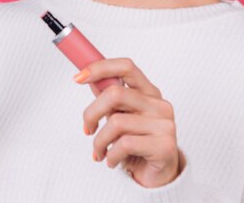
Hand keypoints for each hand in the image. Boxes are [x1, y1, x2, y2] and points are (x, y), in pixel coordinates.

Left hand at [74, 58, 182, 187]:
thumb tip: (87, 76)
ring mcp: (164, 124)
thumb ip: (107, 98)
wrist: (156, 176)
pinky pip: (125, 144)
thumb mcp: (120, 117)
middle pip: (115, 94)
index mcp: (148, 92)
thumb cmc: (136, 144)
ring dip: (99, 141)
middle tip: (87, 129)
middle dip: (91, 113)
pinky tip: (111, 160)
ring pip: (116, 122)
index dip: (100, 68)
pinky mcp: (165, 145)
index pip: (126, 67)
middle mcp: (159, 105)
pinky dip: (110, 155)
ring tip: (100, 151)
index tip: (79, 77)